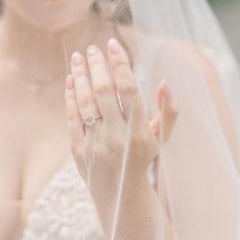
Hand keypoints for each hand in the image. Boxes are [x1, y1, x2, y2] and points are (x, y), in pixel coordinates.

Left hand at [65, 37, 178, 192]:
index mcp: (140, 132)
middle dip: (97, 65)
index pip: (128, 89)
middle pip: (104, 91)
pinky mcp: (79, 151)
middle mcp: (117, 137)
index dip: (120, 63)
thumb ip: (169, 111)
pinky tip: (71, 80)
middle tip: (91, 48)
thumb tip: (165, 82)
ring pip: (85, 102)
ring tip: (77, 57)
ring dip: (80, 76)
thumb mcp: (162, 138)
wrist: (121, 195)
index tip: (113, 44)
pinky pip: (72, 118)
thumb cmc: (144, 159)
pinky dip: (70, 97)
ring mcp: (96, 144)